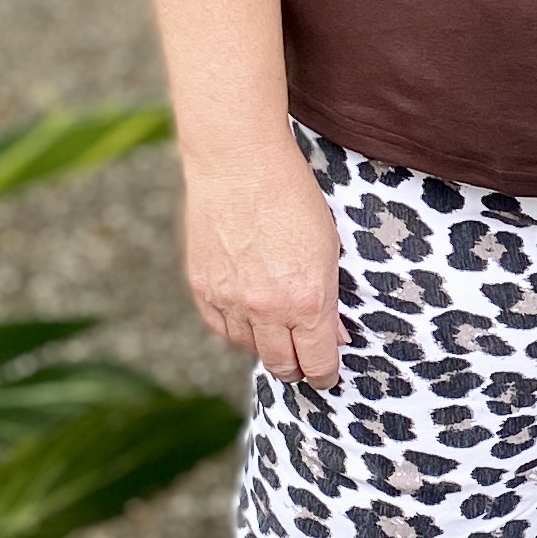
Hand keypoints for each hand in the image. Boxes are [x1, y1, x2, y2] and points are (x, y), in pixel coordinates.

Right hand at [181, 140, 342, 388]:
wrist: (240, 162)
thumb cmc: (294, 196)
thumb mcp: (329, 248)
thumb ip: (330, 296)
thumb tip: (334, 334)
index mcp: (308, 301)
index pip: (317, 362)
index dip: (325, 374)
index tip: (327, 375)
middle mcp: (267, 309)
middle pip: (282, 364)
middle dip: (297, 368)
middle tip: (304, 364)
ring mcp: (230, 300)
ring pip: (248, 348)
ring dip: (265, 346)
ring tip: (277, 336)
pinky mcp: (202, 286)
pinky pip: (219, 327)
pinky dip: (235, 329)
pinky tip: (247, 320)